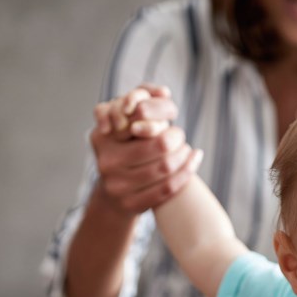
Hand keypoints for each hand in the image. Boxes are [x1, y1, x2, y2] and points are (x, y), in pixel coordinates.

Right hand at [89, 84, 202, 215]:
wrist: (113, 194)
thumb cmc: (125, 149)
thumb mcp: (125, 124)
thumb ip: (141, 103)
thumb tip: (164, 92)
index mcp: (103, 137)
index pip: (141, 120)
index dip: (161, 116)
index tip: (170, 117)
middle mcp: (106, 161)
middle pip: (159, 145)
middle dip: (177, 138)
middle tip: (181, 136)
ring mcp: (116, 186)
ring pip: (165, 168)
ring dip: (184, 156)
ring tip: (187, 150)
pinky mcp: (130, 205)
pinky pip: (167, 188)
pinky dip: (186, 174)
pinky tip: (194, 161)